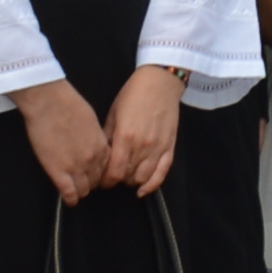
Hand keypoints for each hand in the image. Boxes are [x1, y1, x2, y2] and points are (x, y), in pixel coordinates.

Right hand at [16, 83, 111, 202]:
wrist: (49, 102)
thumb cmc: (68, 104)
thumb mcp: (91, 120)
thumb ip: (94, 137)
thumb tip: (91, 144)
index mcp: (102, 145)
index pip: (106, 168)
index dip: (99, 173)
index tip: (94, 174)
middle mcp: (93, 159)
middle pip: (96, 181)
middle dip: (91, 182)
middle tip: (83, 182)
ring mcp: (76, 167)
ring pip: (84, 189)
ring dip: (80, 190)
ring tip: (75, 190)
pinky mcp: (58, 171)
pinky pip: (69, 192)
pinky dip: (70, 199)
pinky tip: (69, 200)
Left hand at [103, 66, 184, 194]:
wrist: (160, 82)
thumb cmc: (133, 94)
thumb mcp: (113, 113)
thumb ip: (107, 137)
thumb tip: (101, 157)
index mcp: (125, 137)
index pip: (114, 172)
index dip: (105, 180)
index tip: (101, 179)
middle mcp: (142, 146)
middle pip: (127, 177)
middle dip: (117, 180)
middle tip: (112, 175)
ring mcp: (158, 148)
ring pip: (143, 178)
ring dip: (132, 181)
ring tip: (126, 176)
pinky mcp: (170, 147)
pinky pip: (162, 173)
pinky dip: (152, 185)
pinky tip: (143, 190)